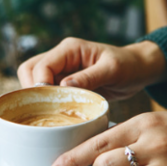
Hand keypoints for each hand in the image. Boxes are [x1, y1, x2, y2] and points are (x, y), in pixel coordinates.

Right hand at [17, 37, 166, 100]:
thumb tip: (63, 86)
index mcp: (69, 49)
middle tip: (41, 112)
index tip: (47, 104)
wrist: (138, 70)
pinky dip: (45, 103)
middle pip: (29, 71)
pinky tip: (54, 117)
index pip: (41, 66)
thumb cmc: (128, 65)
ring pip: (33, 82)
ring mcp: (60, 70)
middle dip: (30, 91)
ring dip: (35, 98)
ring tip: (46, 115)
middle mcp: (60, 57)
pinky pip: (46, 92)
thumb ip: (89, 77)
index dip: (39, 86)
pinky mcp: (63, 83)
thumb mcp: (112, 70)